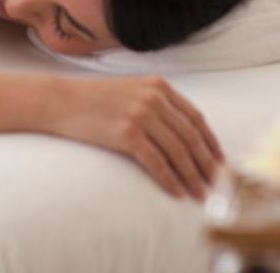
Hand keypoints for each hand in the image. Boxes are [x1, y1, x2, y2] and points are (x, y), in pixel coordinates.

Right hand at [47, 76, 222, 200]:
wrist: (59, 100)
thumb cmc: (92, 99)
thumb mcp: (130, 90)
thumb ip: (155, 102)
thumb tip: (180, 131)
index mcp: (158, 86)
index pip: (196, 117)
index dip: (211, 142)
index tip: (220, 160)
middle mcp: (153, 98)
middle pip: (190, 137)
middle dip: (206, 164)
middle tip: (216, 184)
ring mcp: (140, 115)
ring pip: (178, 152)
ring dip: (192, 176)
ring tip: (200, 194)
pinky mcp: (126, 134)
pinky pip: (157, 163)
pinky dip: (170, 180)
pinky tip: (177, 193)